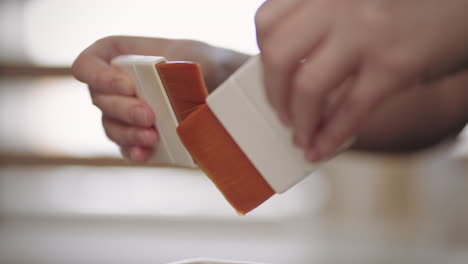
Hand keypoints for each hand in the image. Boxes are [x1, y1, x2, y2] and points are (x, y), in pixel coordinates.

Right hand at [72, 36, 248, 162]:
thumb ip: (178, 63)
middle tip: (148, 115)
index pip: (87, 65)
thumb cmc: (205, 63)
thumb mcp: (194, 55)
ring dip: (128, 133)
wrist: (223, 88)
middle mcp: (115, 85)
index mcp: (120, 55)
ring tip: (152, 137)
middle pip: (99, 100)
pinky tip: (145, 153)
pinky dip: (134, 151)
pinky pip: (126, 147)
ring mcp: (124, 113)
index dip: (99, 77)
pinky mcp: (138, 135)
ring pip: (111, 126)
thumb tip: (177, 78)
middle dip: (123, 110)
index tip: (128, 87)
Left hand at [255, 0, 467, 160]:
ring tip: (303, 136)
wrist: (464, 5)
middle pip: (278, 57)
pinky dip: (331, 137)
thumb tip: (286, 76)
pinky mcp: (395, 64)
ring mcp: (366, 32)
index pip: (267, 23)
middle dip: (274, 96)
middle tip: (283, 114)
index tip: (272, 79)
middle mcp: (338, 4)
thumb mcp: (351, 1)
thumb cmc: (408, 4)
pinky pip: (350, 109)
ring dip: (300, 122)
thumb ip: (319, 23)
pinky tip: (323, 148)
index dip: (263, 58)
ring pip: (307, 88)